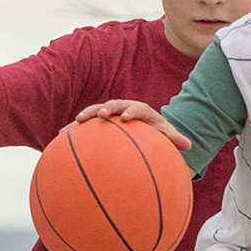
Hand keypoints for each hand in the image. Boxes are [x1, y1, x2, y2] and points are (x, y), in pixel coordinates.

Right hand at [75, 99, 190, 149]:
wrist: (144, 126)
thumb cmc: (157, 132)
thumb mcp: (167, 134)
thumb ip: (174, 138)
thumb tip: (189, 145)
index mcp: (142, 110)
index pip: (137, 108)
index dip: (132, 112)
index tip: (127, 118)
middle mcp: (125, 108)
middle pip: (114, 105)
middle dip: (107, 108)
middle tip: (101, 114)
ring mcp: (111, 113)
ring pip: (97, 111)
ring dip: (87, 115)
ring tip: (76, 122)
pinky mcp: (100, 121)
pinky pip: (87, 124)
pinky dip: (75, 128)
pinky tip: (61, 136)